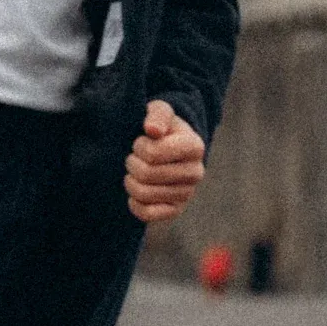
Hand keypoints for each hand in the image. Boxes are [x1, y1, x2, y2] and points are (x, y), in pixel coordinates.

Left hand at [125, 99, 205, 223]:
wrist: (167, 148)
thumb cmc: (161, 127)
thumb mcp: (159, 111)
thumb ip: (157, 115)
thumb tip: (152, 130)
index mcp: (194, 146)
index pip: (153, 153)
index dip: (139, 146)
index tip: (141, 141)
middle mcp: (196, 172)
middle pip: (147, 174)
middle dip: (132, 163)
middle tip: (134, 157)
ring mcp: (187, 193)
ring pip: (144, 194)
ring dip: (130, 181)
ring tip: (134, 172)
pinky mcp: (176, 210)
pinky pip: (147, 214)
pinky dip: (134, 203)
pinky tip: (135, 192)